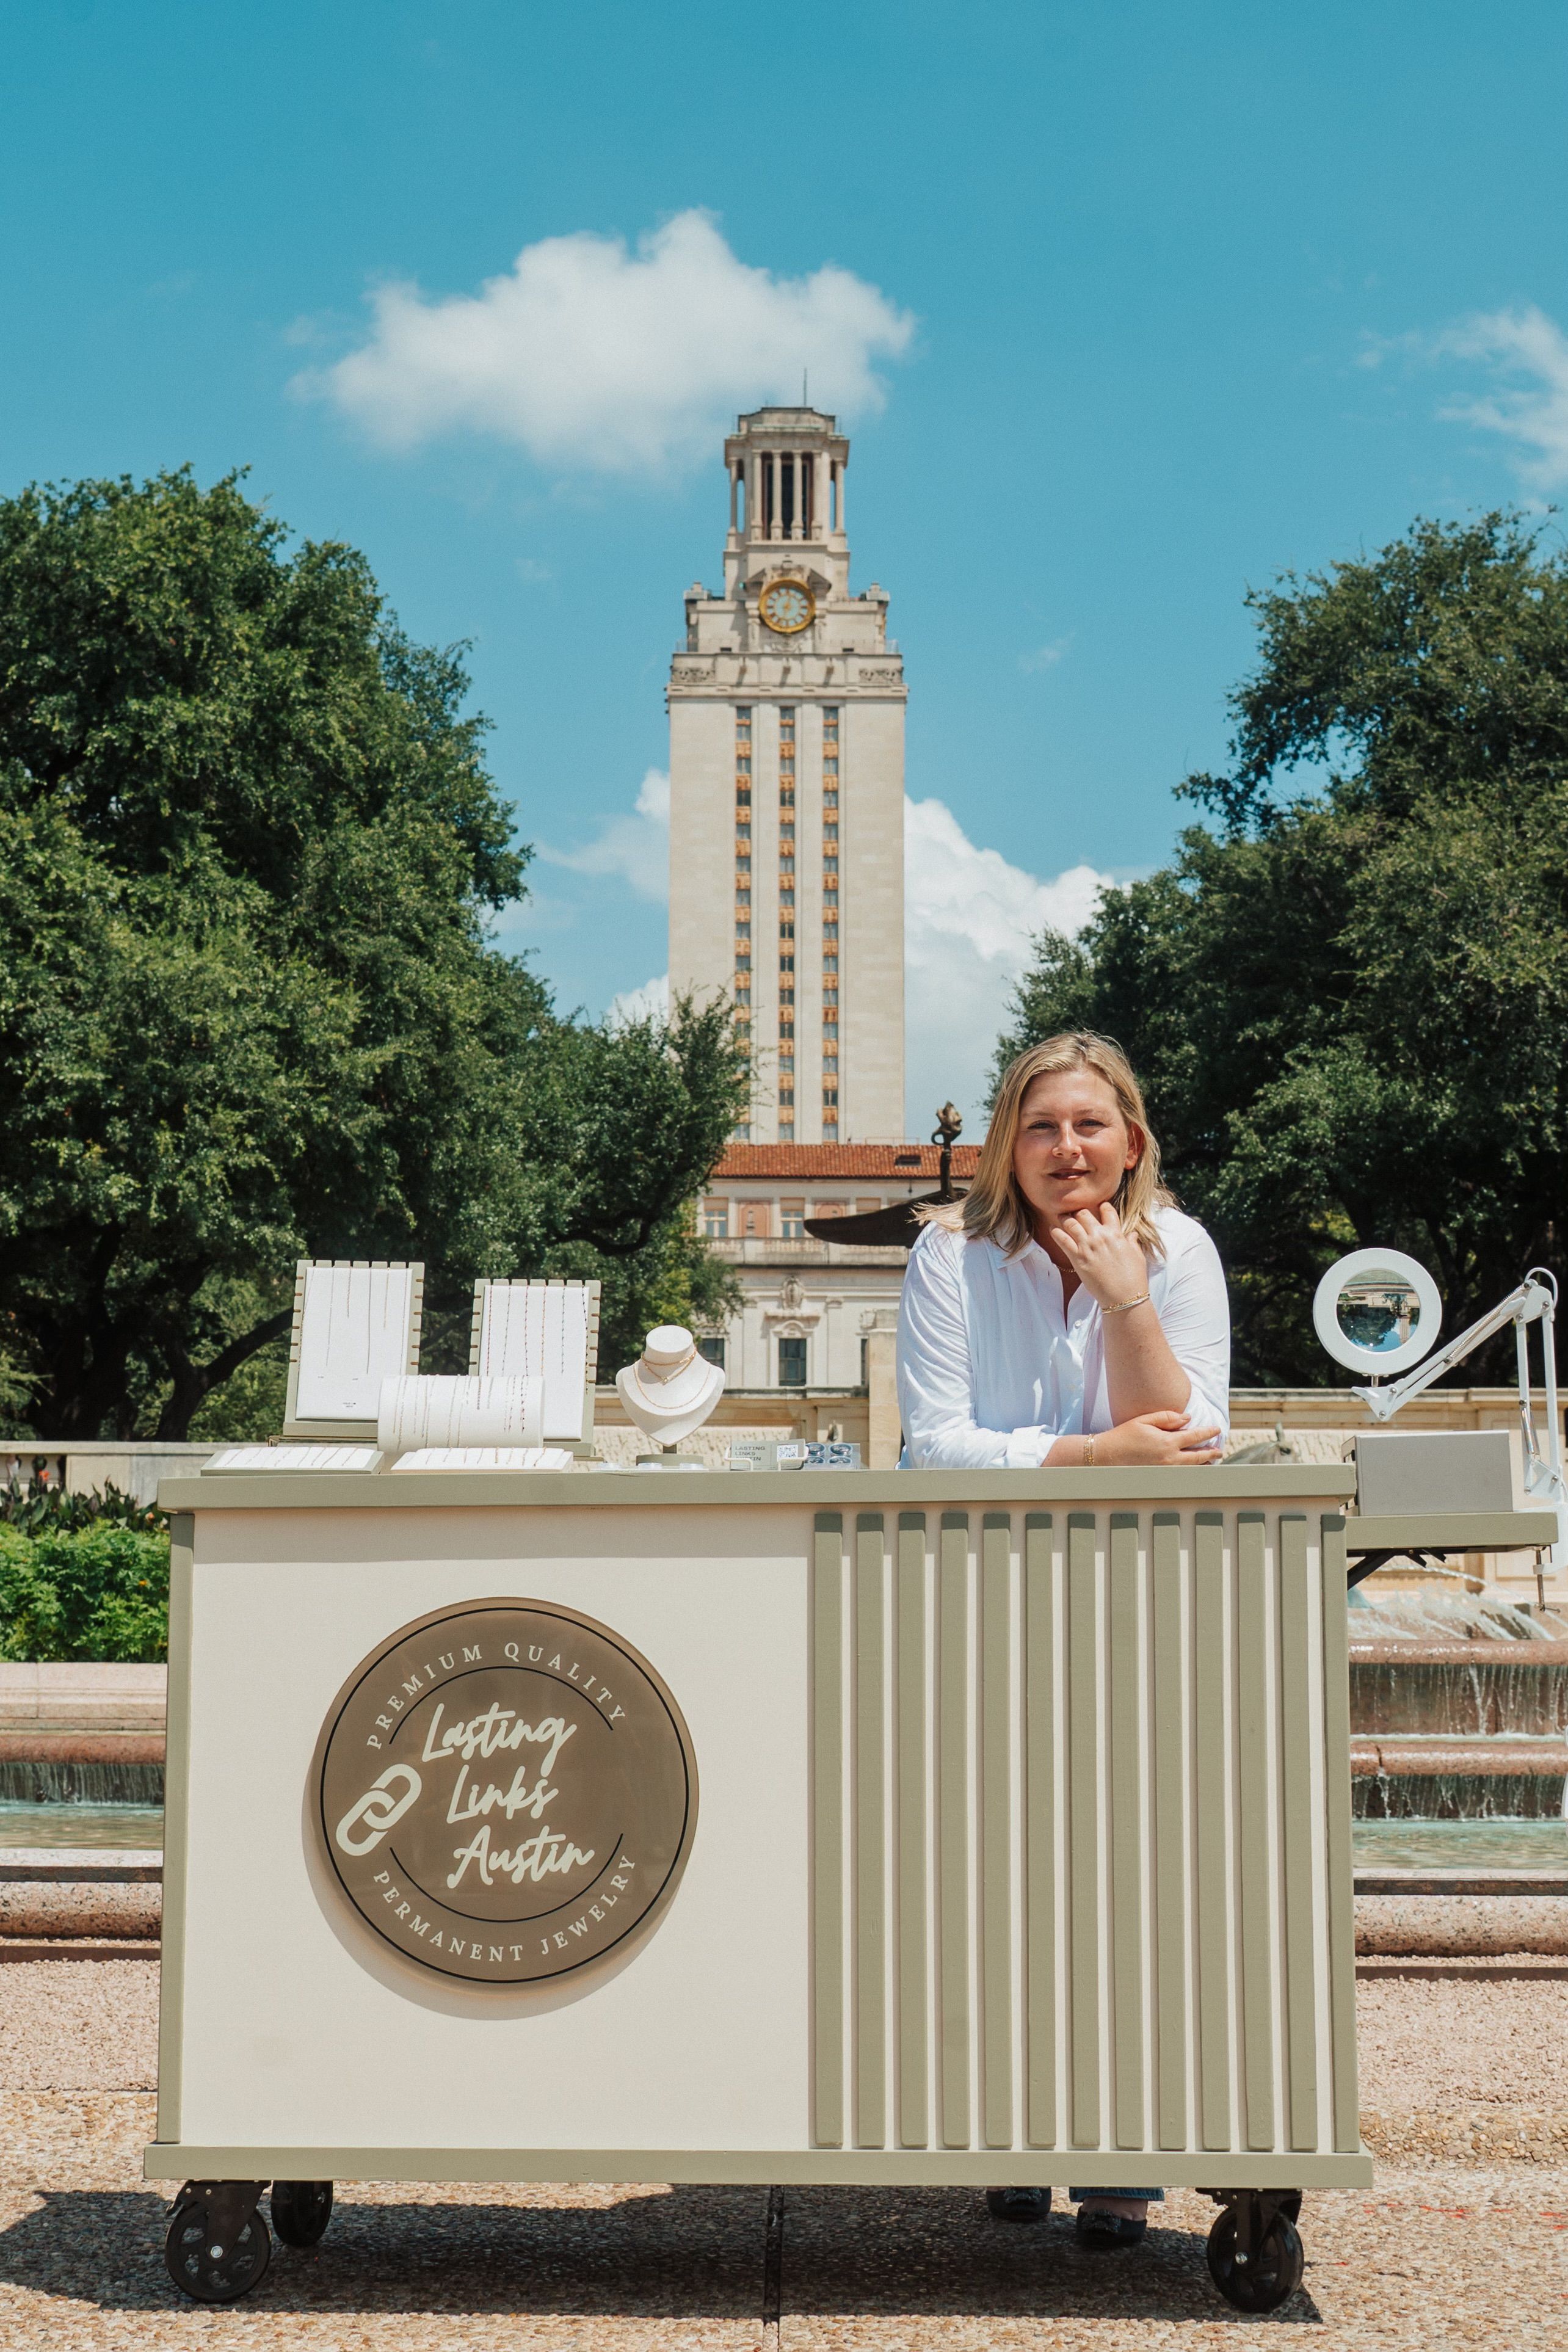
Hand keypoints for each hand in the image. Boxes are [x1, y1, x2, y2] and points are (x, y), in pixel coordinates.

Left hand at [1051, 1202, 1147, 1311]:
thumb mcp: (1137, 1256)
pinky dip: (1055, 1232)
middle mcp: (1100, 1236)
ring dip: (1065, 1218)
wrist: (1123, 1297)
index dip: (1102, 1206)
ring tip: (1062, 1217)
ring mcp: (1087, 1246)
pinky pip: (1062, 1239)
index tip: (1098, 1207)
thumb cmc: (1134, 1278)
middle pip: (1084, 1213)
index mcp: (1116, 1233)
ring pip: (1070, 1223)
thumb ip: (1132, 1242)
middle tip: (1075, 1212)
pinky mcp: (1077, 1258)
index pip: (1107, 1210)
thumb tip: (1132, 1234)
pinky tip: (1052, 1229)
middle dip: (1079, 1211)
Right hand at [1096, 1410, 1223, 1466]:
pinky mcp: (1160, 1478)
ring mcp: (1166, 1471)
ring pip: (1192, 1468)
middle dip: (1211, 1452)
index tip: (1216, 1429)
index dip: (1208, 1432)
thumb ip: (1167, 1417)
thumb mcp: (1144, 1420)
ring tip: (1211, 1460)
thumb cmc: (1123, 1436)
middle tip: (1219, 1450)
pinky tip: (1193, 1469)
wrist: (1106, 1456)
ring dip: (1204, 1463)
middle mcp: (1170, 1459)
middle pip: (1199, 1456)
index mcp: (1168, 1442)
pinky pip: (1181, 1475)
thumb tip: (1187, 1418)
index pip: (1195, 1436)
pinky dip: (1191, 1471)